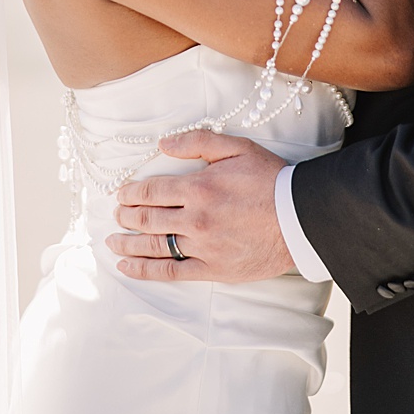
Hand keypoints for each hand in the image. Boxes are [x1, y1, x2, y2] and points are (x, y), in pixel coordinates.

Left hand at [107, 131, 292, 282]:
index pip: (151, 191)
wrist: (300, 218)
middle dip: (125, 216)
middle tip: (117, 215)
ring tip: (113, 241)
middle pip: (147, 218)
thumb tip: (164, 143)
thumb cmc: (272, 180)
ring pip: (152, 245)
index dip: (130, 193)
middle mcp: (195, 218)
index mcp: (199, 187)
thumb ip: (199, 142)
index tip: (122, 194)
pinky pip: (169, 271)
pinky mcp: (211, 268)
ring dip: (126, 244)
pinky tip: (128, 267)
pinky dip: (143, 270)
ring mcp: (201, 246)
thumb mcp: (239, 148)